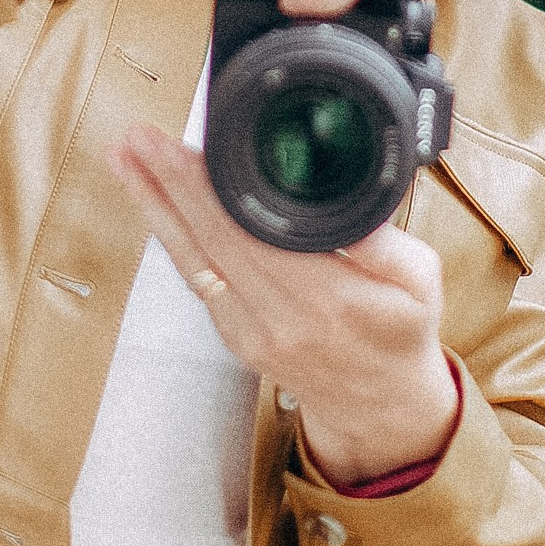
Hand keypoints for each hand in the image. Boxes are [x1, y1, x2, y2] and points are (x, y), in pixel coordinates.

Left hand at [107, 122, 459, 485]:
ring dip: (154, 206)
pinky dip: (169, 237)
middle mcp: (281, 318)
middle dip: (169, 183)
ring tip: (123, 159)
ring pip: (192, 260)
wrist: (381, 408)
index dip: (213, 189)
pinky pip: (196, 279)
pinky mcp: (235, 337)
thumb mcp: (421, 283)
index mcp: (330, 299)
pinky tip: (152, 203)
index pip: (257, 232)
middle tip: (138, 137)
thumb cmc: (402, 334)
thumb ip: (385, 245)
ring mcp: (251, 331)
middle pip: (212, 239)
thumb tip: (350, 208)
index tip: (184, 148)